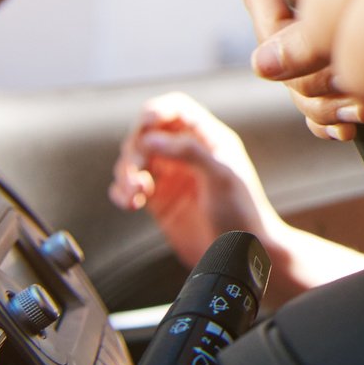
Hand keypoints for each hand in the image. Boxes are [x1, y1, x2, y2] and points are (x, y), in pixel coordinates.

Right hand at [109, 93, 283, 268]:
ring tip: (135, 194)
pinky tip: (129, 203)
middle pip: (146, 134)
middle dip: (135, 150)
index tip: (145, 123)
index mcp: (208, 139)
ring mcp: (170, 176)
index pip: (175, 109)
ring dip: (126, 173)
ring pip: (133, 160)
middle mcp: (187, 153)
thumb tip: (149, 138)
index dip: (157, 111)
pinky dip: (121, 191)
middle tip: (137, 177)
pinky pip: (128, 186)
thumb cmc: (242, 213)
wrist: (240, 255)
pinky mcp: (158, 200)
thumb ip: (189, 153)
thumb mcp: (221, 177)